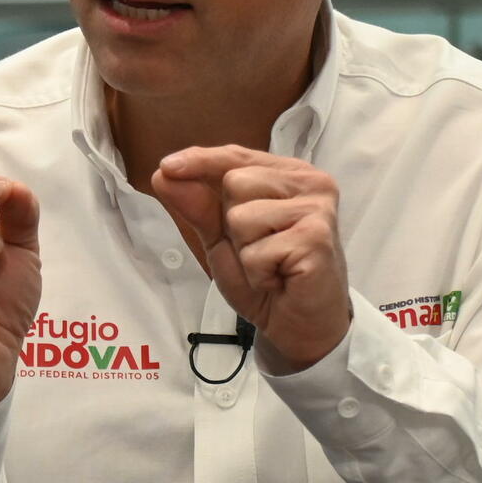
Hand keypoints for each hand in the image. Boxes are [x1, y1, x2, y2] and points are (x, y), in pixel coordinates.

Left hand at [150, 146, 349, 372]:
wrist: (301, 325)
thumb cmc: (268, 276)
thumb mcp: (223, 238)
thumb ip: (198, 205)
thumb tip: (164, 173)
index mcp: (289, 174)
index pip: (236, 156)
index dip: (200, 161)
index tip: (167, 166)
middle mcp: (310, 183)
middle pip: (234, 181)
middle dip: (233, 225)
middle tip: (261, 249)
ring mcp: (317, 209)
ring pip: (242, 216)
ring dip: (246, 252)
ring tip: (271, 264)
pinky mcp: (317, 238)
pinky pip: (257, 251)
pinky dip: (259, 273)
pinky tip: (280, 279)